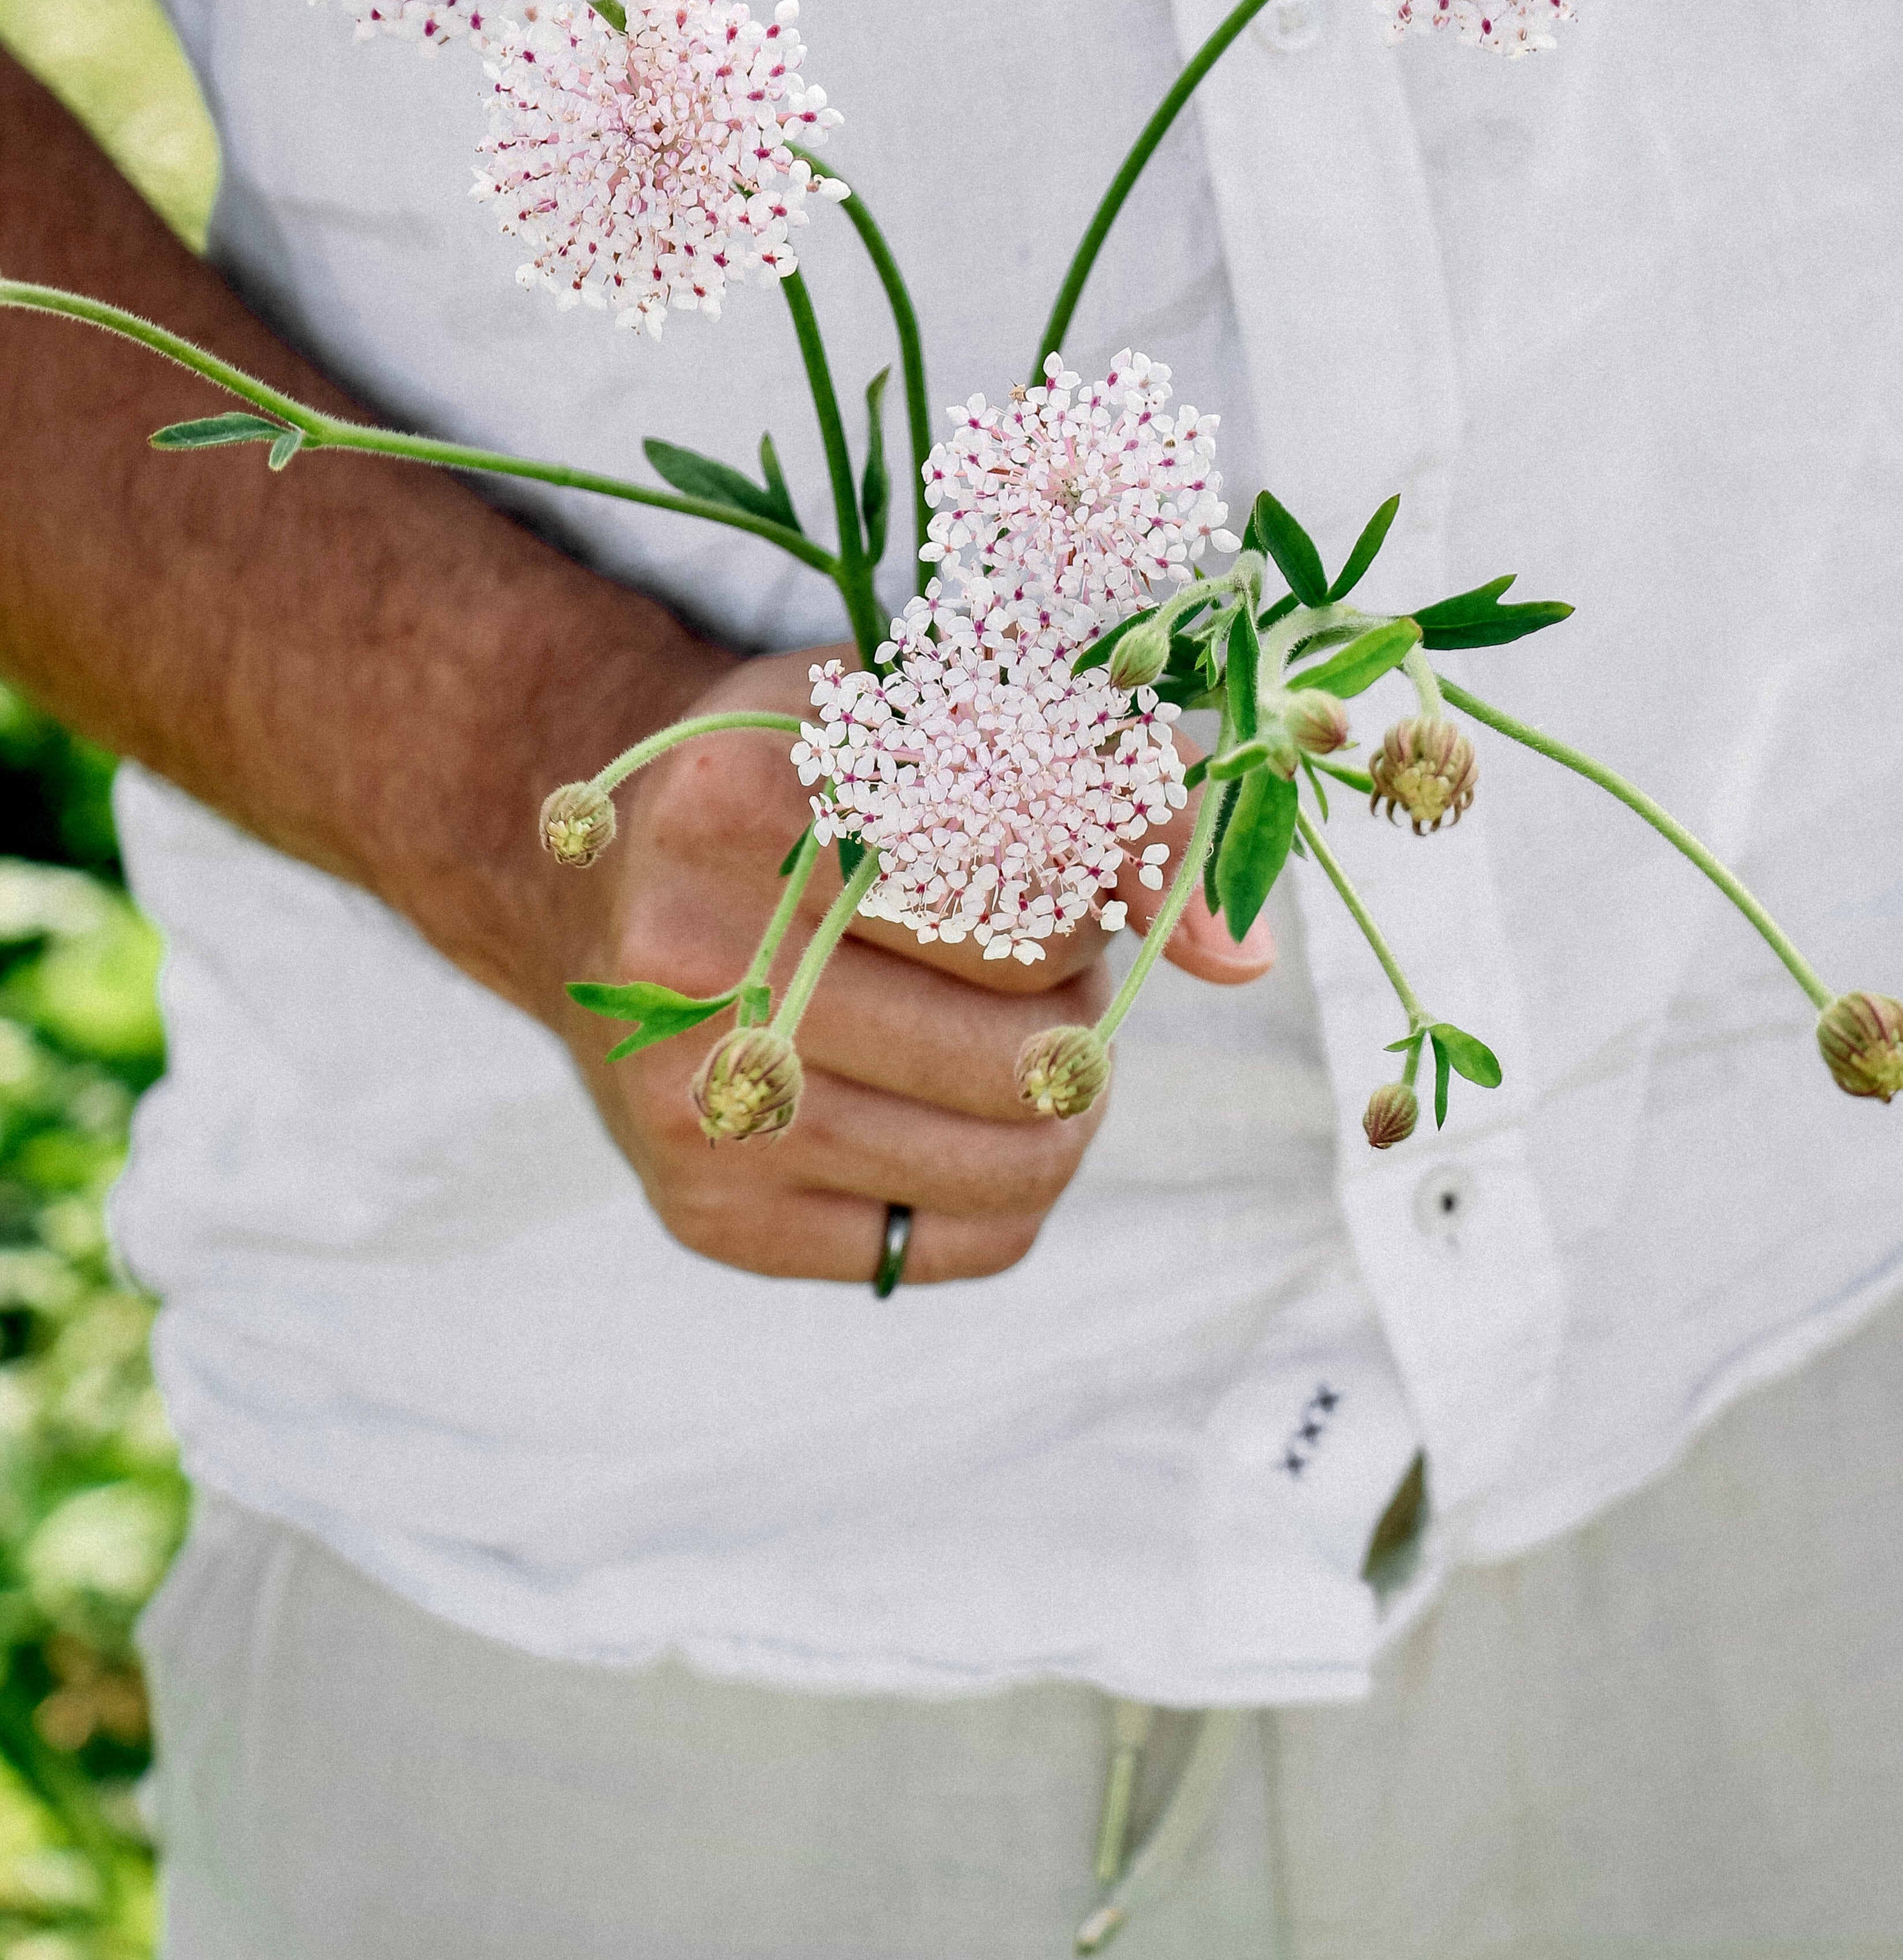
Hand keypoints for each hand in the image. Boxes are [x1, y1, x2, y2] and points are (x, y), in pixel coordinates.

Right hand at [549, 645, 1273, 1286]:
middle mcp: (692, 955)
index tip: (1089, 865)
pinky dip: (1012, 1181)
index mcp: (742, 794)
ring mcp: (696, 1099)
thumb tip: (1243, 956)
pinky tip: (957, 1104)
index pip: (1027, 875)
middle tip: (1032, 942)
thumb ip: (1119, 790)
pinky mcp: (711, 1214)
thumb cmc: (815, 786)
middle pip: (1032, 1029)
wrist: (603, 882)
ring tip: (1016, 1025)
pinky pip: (969, 1239)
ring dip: (1066, 1089)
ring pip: (1018, 1151)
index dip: (1107, 883)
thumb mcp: (940, 720)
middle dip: (1079, 987)